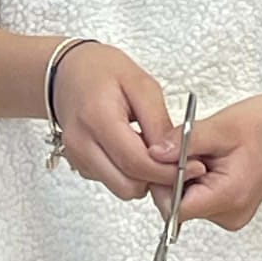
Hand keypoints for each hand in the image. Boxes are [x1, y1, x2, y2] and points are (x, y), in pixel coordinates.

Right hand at [51, 43, 198, 201]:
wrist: (67, 72)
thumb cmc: (102, 71)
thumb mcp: (141, 85)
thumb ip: (159, 123)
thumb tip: (176, 156)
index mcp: (97, 118)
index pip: (137, 162)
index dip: (169, 171)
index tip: (194, 167)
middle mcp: (81, 142)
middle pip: (128, 184)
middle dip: (156, 179)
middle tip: (175, 162)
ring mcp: (76, 156)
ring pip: (120, 189)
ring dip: (142, 178)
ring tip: (152, 152)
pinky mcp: (78, 163)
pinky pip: (111, 181)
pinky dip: (128, 174)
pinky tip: (133, 150)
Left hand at [147, 88, 261, 230]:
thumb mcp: (222, 126)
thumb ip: (184, 143)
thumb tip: (153, 154)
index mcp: (230, 198)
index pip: (174, 209)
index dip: (163, 180)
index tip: (169, 155)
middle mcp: (230, 214)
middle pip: (177, 204)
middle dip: (173, 174)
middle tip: (189, 145)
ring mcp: (230, 212)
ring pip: (185, 198)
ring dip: (185, 173)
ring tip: (206, 149)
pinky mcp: (228, 205)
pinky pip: (198, 194)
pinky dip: (195, 176)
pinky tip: (210, 157)